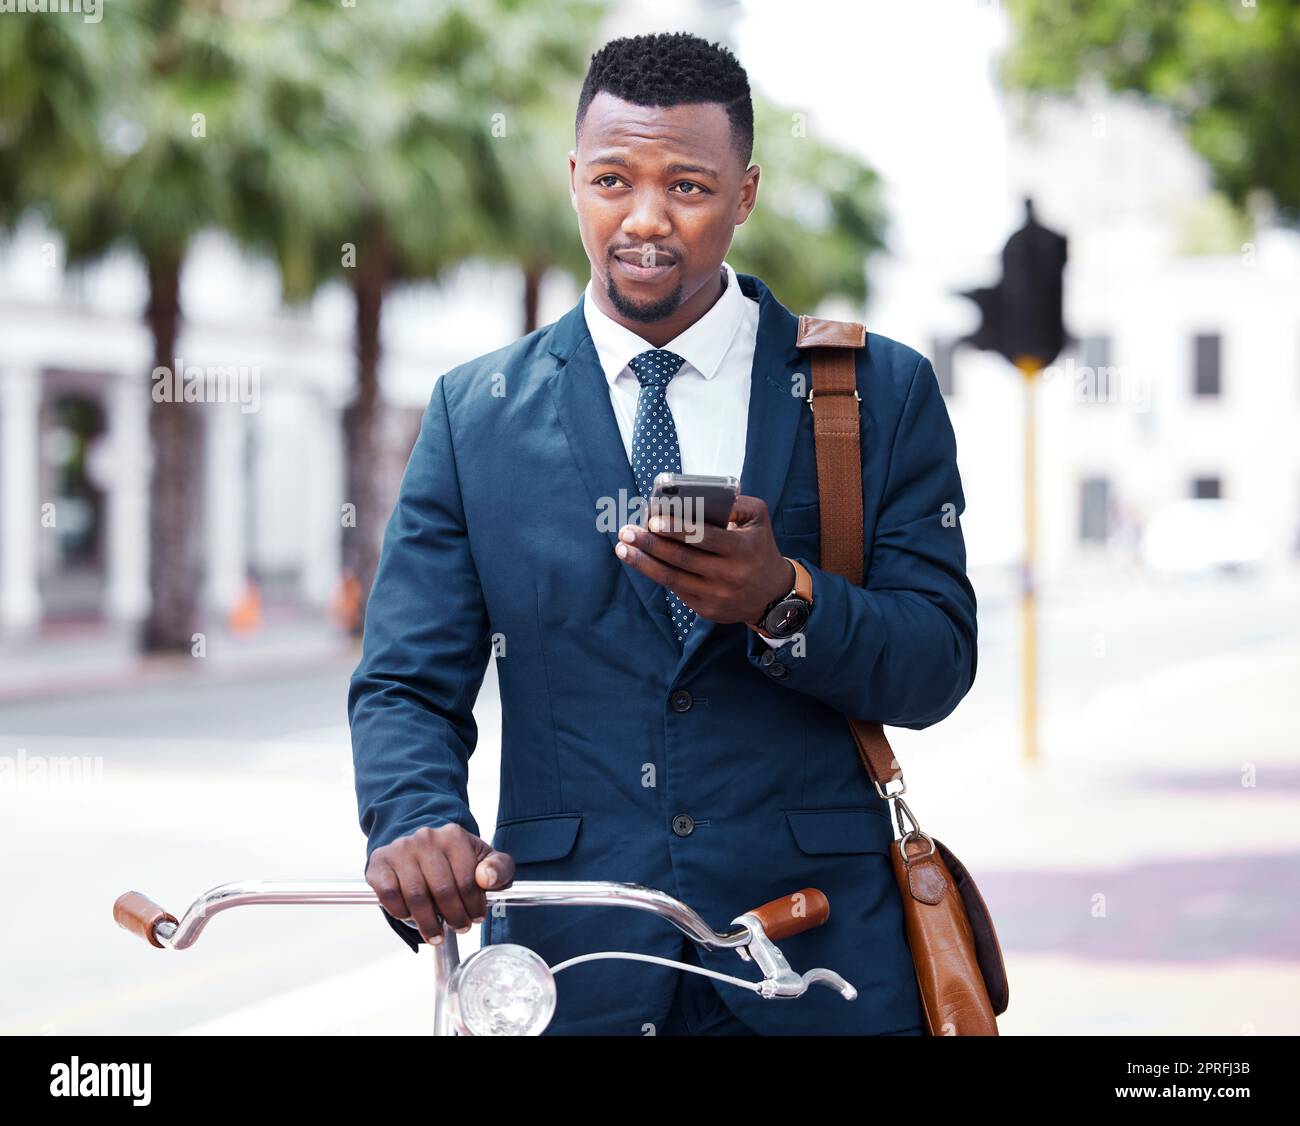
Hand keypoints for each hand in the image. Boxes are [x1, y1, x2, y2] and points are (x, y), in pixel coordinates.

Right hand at [365, 823, 514, 944]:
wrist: (420, 845)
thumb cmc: (455, 857)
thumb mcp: (484, 859)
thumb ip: (499, 868)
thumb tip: (488, 880)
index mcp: (453, 836)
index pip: (468, 881)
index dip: (474, 906)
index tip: (477, 917)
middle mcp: (425, 839)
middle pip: (442, 891)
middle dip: (454, 918)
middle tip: (459, 928)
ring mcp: (400, 850)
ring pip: (416, 897)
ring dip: (428, 922)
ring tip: (437, 932)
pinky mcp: (380, 863)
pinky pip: (390, 896)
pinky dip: (402, 912)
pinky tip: (412, 915)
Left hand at [614, 494, 794, 624]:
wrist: (772, 594)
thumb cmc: (759, 547)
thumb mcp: (758, 518)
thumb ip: (734, 503)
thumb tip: (698, 497)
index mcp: (740, 549)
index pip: (703, 538)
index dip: (676, 529)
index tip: (652, 520)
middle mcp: (728, 575)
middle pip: (681, 559)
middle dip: (650, 544)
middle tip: (626, 532)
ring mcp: (716, 596)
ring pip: (672, 578)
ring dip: (643, 563)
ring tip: (623, 548)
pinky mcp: (706, 610)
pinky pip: (676, 590)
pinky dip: (657, 574)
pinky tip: (641, 561)